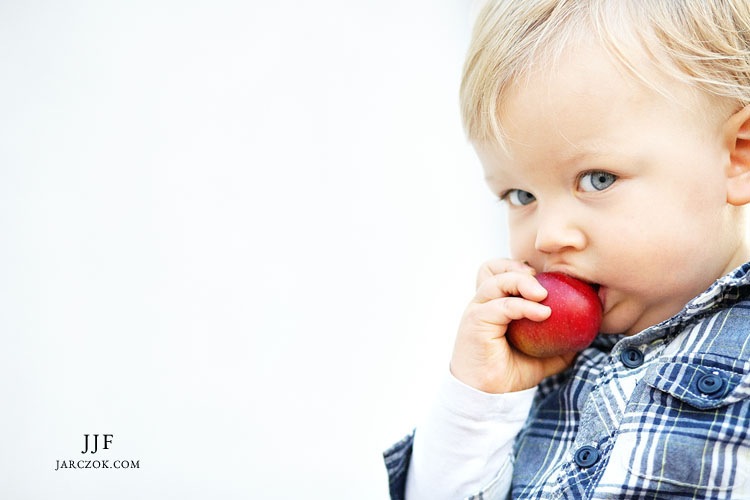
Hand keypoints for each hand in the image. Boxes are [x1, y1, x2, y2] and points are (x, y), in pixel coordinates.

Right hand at [449, 259, 575, 393]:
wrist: (489, 397)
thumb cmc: (510, 374)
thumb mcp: (542, 356)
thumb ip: (560, 343)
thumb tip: (588, 334)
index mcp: (493, 305)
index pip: (500, 271)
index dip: (520, 268)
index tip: (546, 279)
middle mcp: (482, 304)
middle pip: (494, 268)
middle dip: (520, 269)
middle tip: (547, 283)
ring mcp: (477, 311)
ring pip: (496, 281)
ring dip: (522, 282)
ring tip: (544, 295)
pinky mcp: (476, 322)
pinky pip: (501, 305)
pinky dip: (523, 306)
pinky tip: (543, 313)